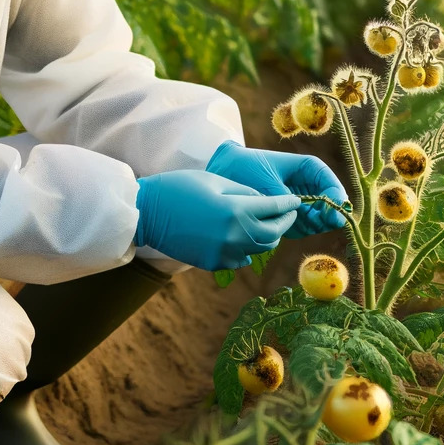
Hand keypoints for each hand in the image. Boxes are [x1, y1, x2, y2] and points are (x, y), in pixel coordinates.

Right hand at [133, 169, 300, 271]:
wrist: (147, 212)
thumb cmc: (181, 188)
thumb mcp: (217, 181)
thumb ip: (246, 192)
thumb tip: (266, 203)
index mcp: (237, 210)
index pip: (275, 209)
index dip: (288, 204)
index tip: (296, 201)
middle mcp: (235, 235)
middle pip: (274, 234)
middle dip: (284, 222)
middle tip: (288, 214)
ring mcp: (224, 253)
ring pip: (260, 249)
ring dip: (268, 237)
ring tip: (269, 225)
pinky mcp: (213, 264)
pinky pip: (242, 259)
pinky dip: (249, 250)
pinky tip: (245, 238)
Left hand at [205, 140, 348, 237]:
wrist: (224, 175)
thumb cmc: (245, 169)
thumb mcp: (267, 182)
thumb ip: (285, 198)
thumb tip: (302, 211)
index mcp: (303, 168)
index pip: (325, 178)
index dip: (335, 191)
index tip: (337, 204)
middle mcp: (305, 185)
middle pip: (327, 199)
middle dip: (329, 211)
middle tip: (327, 221)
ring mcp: (299, 202)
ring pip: (319, 215)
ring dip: (318, 222)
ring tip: (308, 223)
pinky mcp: (290, 217)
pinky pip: (305, 226)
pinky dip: (304, 229)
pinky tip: (294, 227)